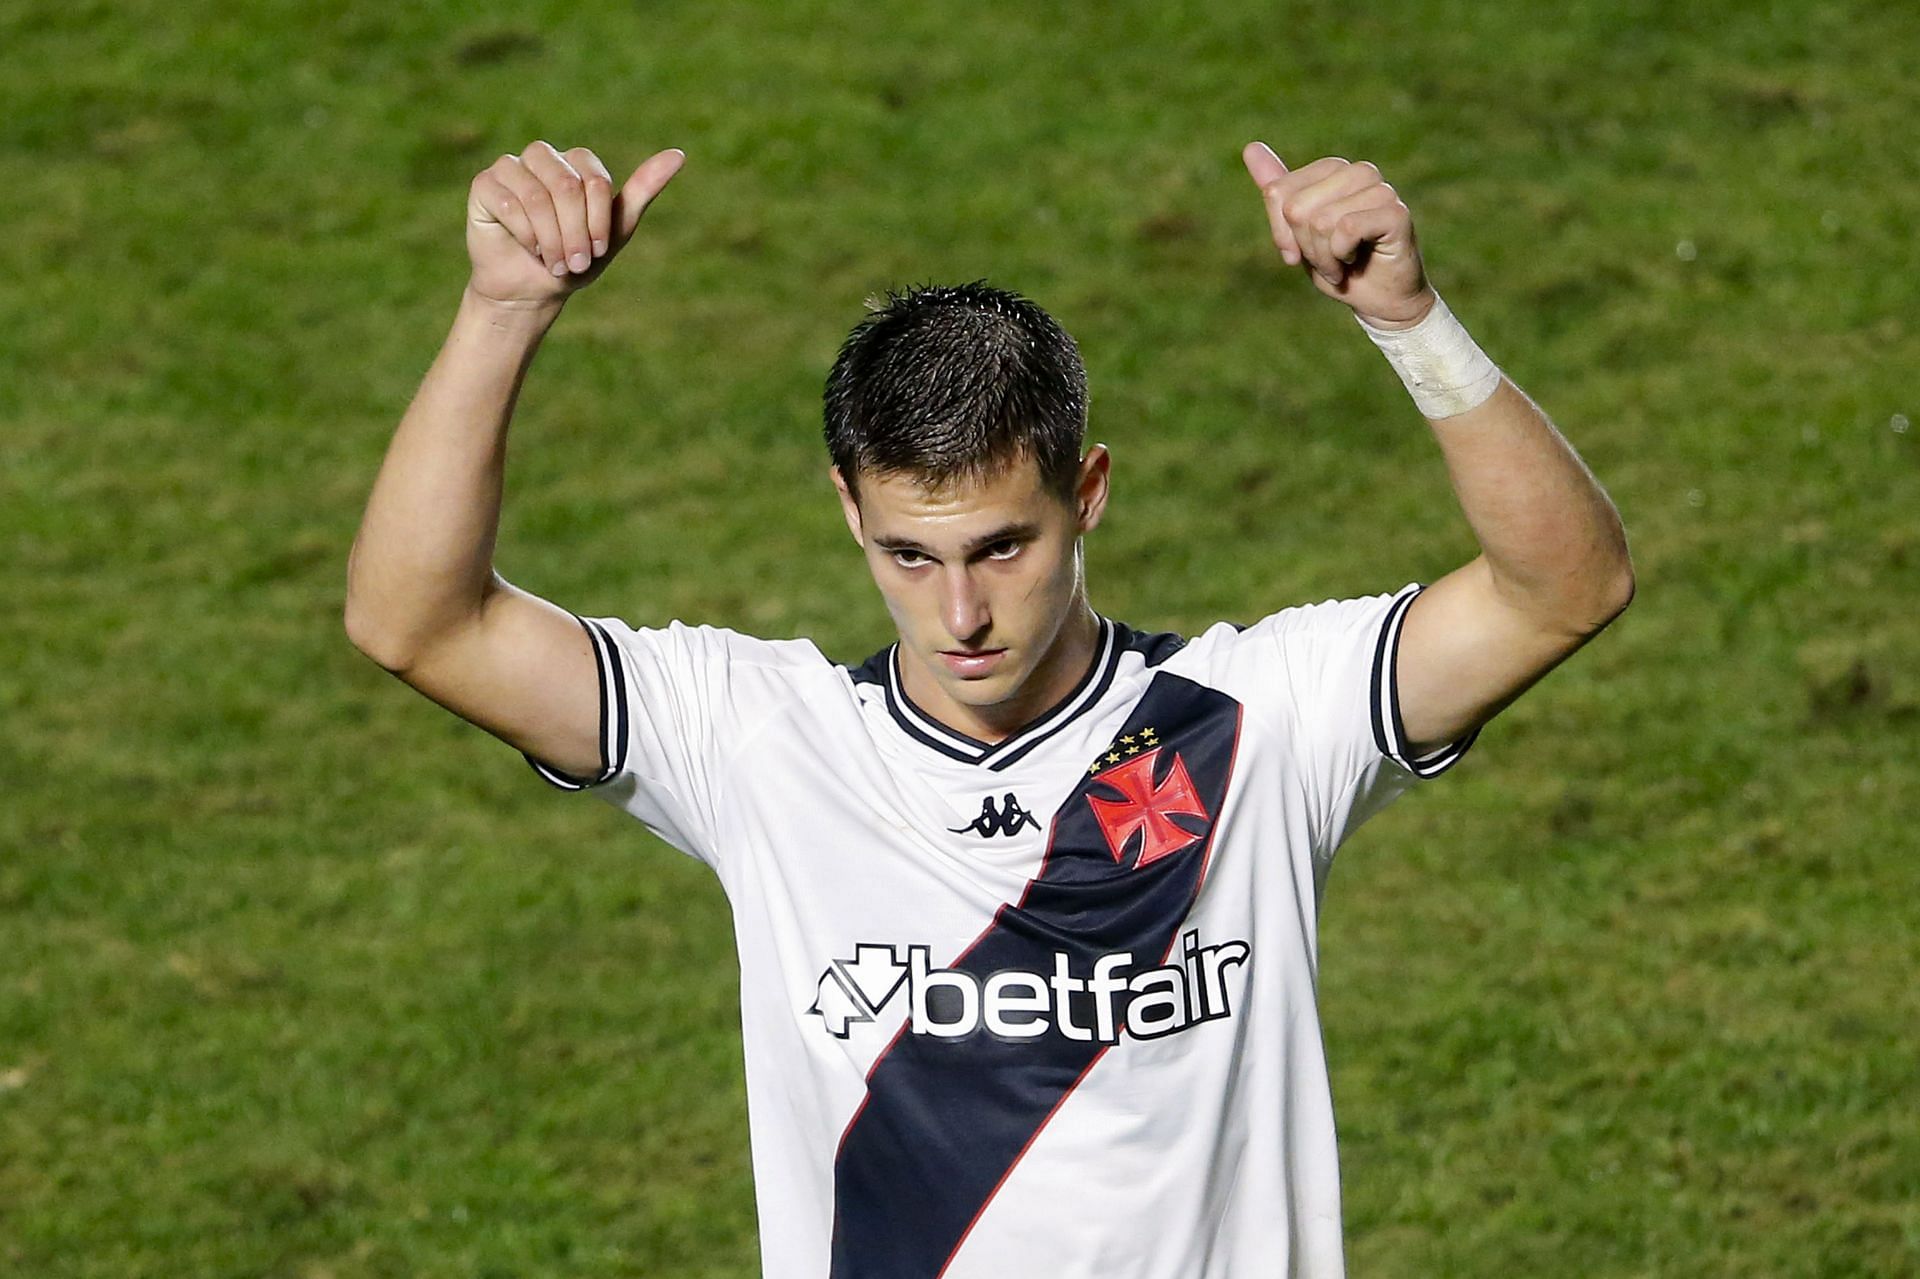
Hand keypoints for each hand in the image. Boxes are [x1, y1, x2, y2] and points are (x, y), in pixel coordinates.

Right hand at [465, 141, 685, 306]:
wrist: (530, 291)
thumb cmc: (575, 260)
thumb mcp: (615, 232)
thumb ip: (643, 191)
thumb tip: (679, 155)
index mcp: (577, 163)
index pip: (595, 180)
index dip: (598, 222)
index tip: (598, 252)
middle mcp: (543, 157)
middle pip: (567, 186)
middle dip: (575, 234)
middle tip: (575, 263)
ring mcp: (511, 168)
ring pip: (537, 195)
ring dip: (550, 238)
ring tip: (552, 262)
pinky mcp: (485, 185)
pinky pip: (508, 202)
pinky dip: (524, 234)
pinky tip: (526, 247)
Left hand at [1241, 142, 1434, 328]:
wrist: (1380, 299)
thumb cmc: (1338, 264)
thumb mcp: (1298, 231)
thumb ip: (1277, 192)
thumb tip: (1250, 146)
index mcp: (1332, 169)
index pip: (1277, 193)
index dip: (1282, 234)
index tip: (1299, 251)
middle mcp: (1359, 171)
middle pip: (1297, 209)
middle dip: (1305, 247)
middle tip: (1328, 259)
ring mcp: (1381, 189)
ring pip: (1320, 221)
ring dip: (1325, 256)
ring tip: (1343, 261)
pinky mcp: (1396, 212)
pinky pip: (1346, 229)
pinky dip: (1342, 255)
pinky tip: (1357, 259)